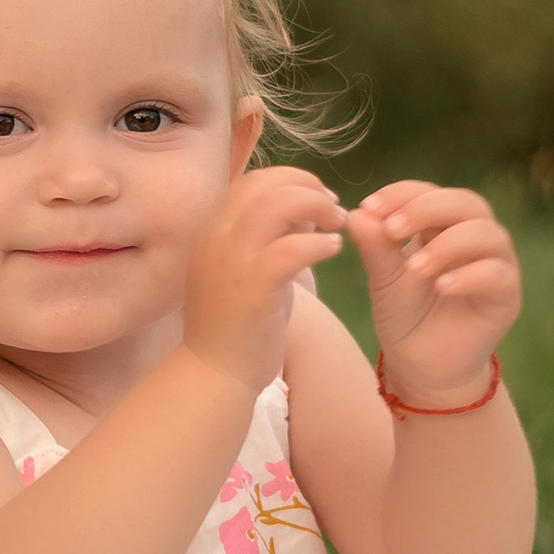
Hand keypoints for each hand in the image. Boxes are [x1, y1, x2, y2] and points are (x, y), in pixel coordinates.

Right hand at [182, 163, 348, 397]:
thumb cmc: (235, 327)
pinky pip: (293, 247)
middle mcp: (217, 238)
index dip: (291, 179)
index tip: (318, 197)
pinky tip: (334, 250)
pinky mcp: (253, 285)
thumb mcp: (248, 272)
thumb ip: (270, 238)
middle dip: (309, 187)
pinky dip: (320, 242)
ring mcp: (232, 260)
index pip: (252, 181)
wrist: (214, 374)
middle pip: (265, 184)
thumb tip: (305, 209)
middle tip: (335, 208)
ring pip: (278, 205)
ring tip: (339, 226)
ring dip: (317, 207)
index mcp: (214, 232)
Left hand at [344, 179, 519, 404]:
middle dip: (426, 210)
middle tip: (393, 229)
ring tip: (415, 268)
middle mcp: (475, 238)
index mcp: (443, 226)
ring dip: (448, 245)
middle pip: (465, 203)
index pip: (430, 193)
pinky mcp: (507, 296)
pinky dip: (470, 276)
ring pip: (487, 234)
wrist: (422, 366)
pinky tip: (442, 287)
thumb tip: (357, 213)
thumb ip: (375, 247)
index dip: (403, 194)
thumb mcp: (384, 280)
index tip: (371, 207)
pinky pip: (498, 274)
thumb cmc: (405, 317)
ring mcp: (496, 265)